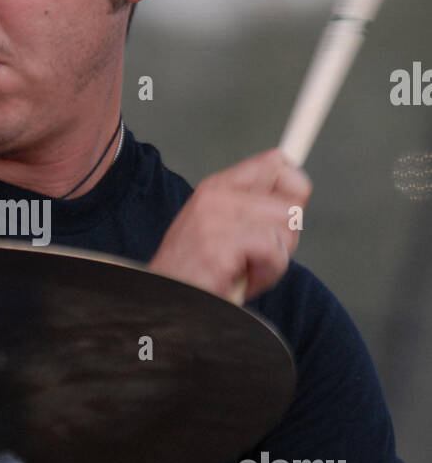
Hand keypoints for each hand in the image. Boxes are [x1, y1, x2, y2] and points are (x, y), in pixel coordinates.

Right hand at [148, 148, 311, 303]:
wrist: (163, 300)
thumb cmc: (198, 273)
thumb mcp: (223, 229)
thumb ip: (255, 209)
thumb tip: (299, 195)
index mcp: (218, 187)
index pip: (276, 162)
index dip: (293, 190)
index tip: (283, 217)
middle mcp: (216, 196)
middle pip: (292, 201)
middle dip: (286, 237)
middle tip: (258, 256)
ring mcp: (215, 219)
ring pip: (287, 226)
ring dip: (276, 260)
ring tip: (247, 270)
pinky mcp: (219, 246)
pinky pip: (274, 252)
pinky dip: (267, 274)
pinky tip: (243, 280)